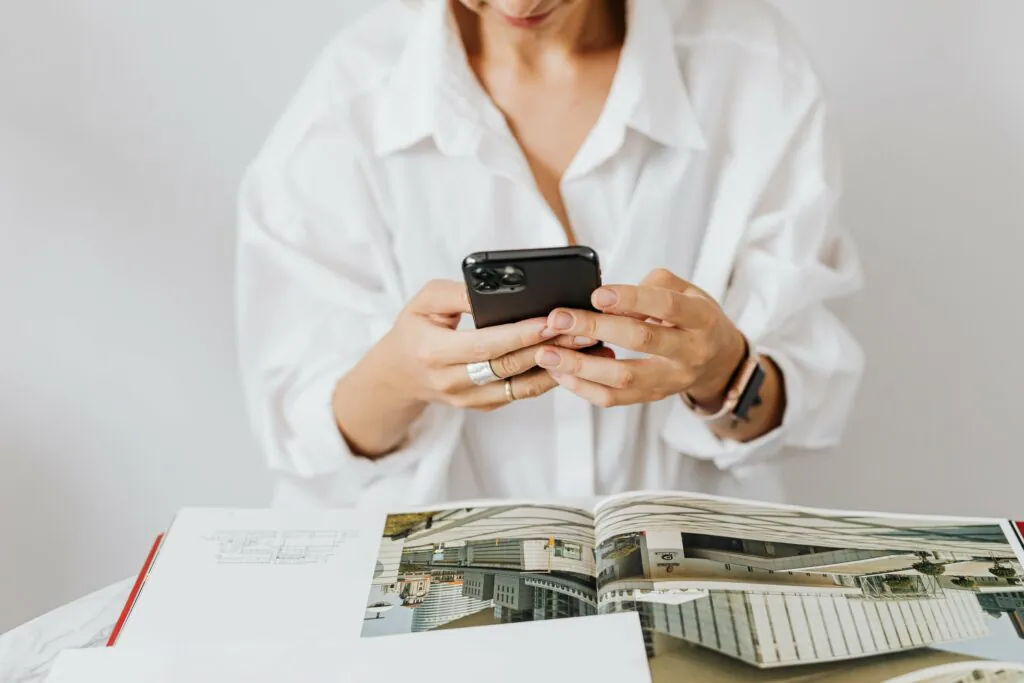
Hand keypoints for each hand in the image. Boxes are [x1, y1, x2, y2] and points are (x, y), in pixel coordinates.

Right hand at [370, 280, 596, 411]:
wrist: (400, 374)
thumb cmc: (416, 328)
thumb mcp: (425, 301)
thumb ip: (459, 294)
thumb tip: (495, 289)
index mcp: (434, 352)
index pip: (486, 345)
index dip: (520, 334)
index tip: (551, 319)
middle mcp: (452, 382)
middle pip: (510, 366)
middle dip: (549, 347)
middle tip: (584, 329)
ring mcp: (469, 400)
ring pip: (521, 386)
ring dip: (558, 367)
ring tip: (589, 347)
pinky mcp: (485, 406)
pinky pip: (521, 393)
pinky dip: (548, 377)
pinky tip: (573, 360)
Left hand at [534, 269, 745, 408]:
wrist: (718, 361)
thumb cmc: (695, 318)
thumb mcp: (687, 291)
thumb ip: (652, 286)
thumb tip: (609, 299)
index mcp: (701, 320)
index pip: (667, 306)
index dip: (632, 299)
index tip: (597, 294)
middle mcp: (690, 353)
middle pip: (641, 340)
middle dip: (596, 327)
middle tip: (559, 319)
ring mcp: (671, 380)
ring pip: (623, 378)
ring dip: (580, 366)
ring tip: (548, 354)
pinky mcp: (652, 397)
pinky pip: (615, 398)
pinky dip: (584, 387)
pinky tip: (561, 373)